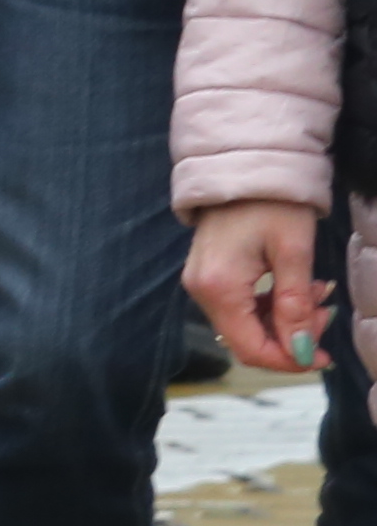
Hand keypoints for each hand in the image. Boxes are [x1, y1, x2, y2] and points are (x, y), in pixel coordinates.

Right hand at [193, 198, 335, 374]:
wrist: (243, 164)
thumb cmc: (272, 203)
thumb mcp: (294, 253)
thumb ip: (294, 305)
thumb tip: (300, 352)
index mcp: (219, 287)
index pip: (251, 348)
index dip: (289, 360)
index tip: (324, 355)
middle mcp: (201, 289)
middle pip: (248, 339)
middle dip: (291, 336)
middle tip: (325, 311)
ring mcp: (201, 281)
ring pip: (245, 325)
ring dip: (284, 319)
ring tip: (314, 292)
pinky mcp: (208, 274)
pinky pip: (239, 307)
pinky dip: (270, 306)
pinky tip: (294, 287)